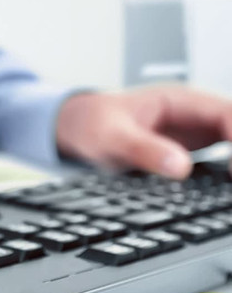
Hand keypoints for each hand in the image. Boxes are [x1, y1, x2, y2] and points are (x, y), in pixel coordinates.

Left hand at [55, 85, 231, 178]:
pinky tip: (225, 191)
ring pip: (230, 143)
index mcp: (180, 100)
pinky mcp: (185, 150)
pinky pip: (217, 158)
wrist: (75, 129)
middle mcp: (192, 114)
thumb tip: (181, 168)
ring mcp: (191, 132)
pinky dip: (226, 172)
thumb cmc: (91, 125)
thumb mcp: (112, 139)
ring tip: (231, 190)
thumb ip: (144, 151)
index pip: (227, 114)